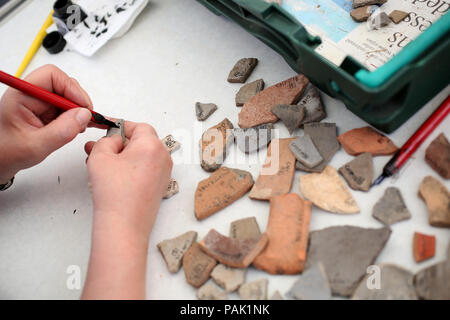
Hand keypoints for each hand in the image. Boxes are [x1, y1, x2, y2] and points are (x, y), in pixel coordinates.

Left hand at [0, 64, 92, 182]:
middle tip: (87, 119)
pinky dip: (80, 117)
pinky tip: (86, 125)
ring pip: (69, 97)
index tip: (83, 106)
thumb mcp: (36, 145)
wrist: (1, 161)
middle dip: (79, 102)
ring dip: (80, 111)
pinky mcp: (47, 112)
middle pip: (64, 85)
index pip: (51, 76)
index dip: (71, 88)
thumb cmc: (7, 152)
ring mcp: (41, 103)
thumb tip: (84, 115)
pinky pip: (68, 108)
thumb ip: (61, 131)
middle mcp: (32, 95)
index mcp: (22, 96)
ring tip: (84, 126)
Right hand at [82, 121, 172, 298]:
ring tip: (101, 164)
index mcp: (152, 145)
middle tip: (99, 148)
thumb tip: (112, 141)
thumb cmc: (115, 193)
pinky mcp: (160, 186)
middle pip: (141, 141)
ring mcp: (164, 173)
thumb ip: (106, 141)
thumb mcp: (100, 157)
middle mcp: (163, 157)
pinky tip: (113, 176)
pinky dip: (131, 168)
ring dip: (123, 156)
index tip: (106, 129)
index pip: (138, 127)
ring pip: (142, 156)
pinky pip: (146, 169)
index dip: (120, 126)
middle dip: (119, 143)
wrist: (124, 225)